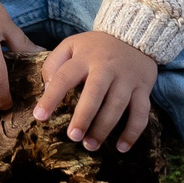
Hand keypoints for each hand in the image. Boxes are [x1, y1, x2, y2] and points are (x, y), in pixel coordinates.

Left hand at [35, 30, 157, 153]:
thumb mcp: (71, 45)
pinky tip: (122, 148)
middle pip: (95, 93)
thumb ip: (54, 64)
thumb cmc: (96, 47)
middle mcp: (107, 68)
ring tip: (90, 145)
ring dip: (104, 128)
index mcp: (85, 58)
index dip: (51, 97)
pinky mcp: (144, 88)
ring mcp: (127, 79)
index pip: (64, 77)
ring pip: (117, 105)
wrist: (134, 35)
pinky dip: (133, 132)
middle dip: (84, 116)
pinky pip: (141, 113)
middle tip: (73, 136)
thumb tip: (48, 89)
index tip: (39, 116)